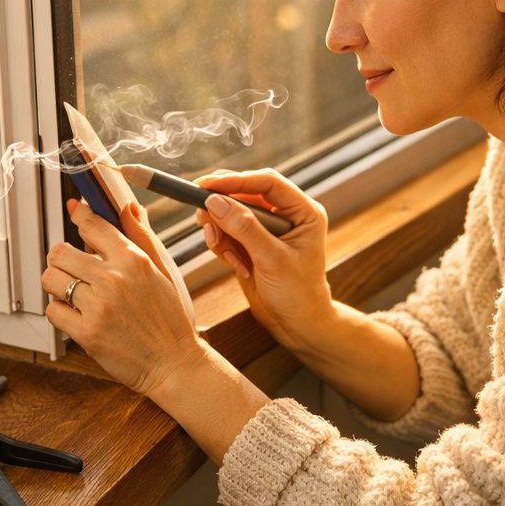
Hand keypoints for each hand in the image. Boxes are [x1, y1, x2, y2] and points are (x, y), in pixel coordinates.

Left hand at [42, 199, 205, 395]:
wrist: (174, 364)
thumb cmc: (169, 320)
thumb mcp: (162, 271)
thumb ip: (141, 236)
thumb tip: (129, 207)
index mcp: (132, 260)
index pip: (93, 224)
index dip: (79, 214)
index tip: (74, 211)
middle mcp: (114, 279)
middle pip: (59, 251)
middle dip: (62, 258)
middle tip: (72, 268)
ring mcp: (98, 307)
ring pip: (51, 279)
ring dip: (58, 285)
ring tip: (74, 293)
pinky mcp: (87, 333)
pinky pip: (53, 311)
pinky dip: (60, 313)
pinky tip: (77, 315)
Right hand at [194, 169, 334, 353]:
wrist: (296, 325)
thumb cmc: (298, 294)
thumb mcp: (272, 260)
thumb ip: (244, 229)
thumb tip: (215, 201)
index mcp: (303, 212)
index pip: (267, 182)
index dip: (236, 180)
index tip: (207, 186)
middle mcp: (285, 215)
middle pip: (245, 193)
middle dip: (222, 206)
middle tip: (201, 213)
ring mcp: (267, 230)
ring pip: (231, 213)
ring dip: (221, 230)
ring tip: (223, 250)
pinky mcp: (251, 244)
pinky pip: (227, 232)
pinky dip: (223, 246)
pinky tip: (236, 265)